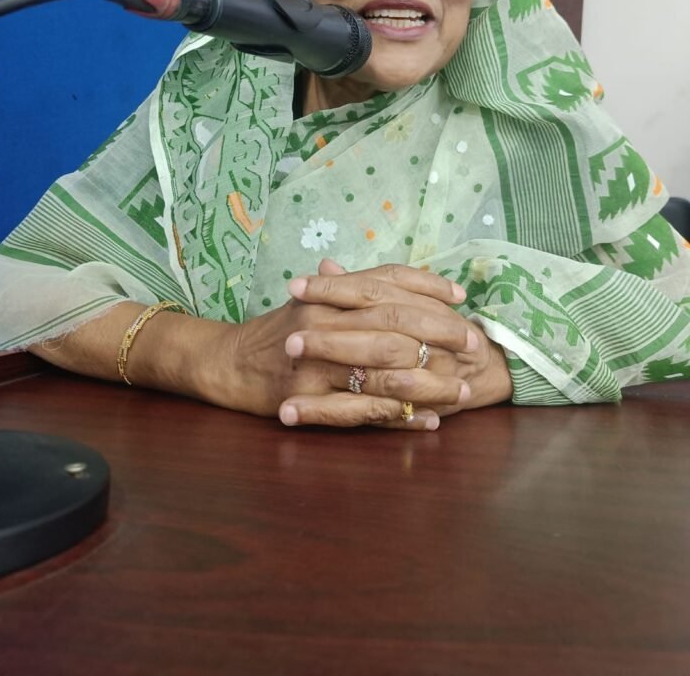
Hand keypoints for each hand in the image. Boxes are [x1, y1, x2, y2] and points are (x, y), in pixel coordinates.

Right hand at [205, 260, 474, 428]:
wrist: (227, 362)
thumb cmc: (278, 332)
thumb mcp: (313, 302)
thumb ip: (353, 290)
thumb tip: (402, 285)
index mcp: (329, 295)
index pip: (387, 281)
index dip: (427, 287)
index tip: (461, 298)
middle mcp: (324, 320)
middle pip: (394, 321)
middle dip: (441, 334)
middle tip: (474, 346)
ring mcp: (314, 360)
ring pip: (386, 370)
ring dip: (430, 382)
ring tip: (462, 390)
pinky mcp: (305, 398)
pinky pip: (363, 409)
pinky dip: (400, 417)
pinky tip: (427, 420)